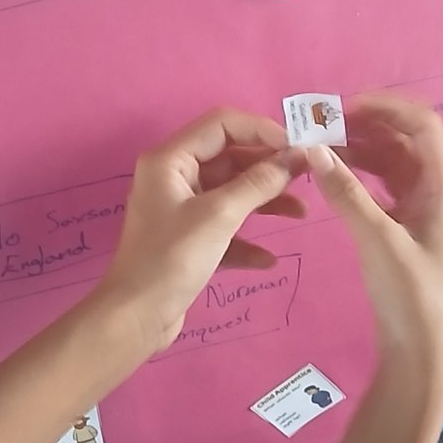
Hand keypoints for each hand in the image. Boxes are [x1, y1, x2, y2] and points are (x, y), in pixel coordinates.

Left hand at [102, 107, 305, 348]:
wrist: (135, 318)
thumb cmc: (172, 259)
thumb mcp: (220, 216)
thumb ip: (260, 182)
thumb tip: (297, 156)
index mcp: (171, 159)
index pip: (223, 124)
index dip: (263, 130)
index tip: (298, 148)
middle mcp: (174, 177)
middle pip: (230, 157)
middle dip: (269, 167)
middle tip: (307, 176)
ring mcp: (181, 209)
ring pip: (231, 192)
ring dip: (265, 200)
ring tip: (301, 213)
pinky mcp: (188, 239)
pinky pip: (225, 227)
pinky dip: (247, 239)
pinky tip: (268, 259)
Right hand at [306, 95, 442, 365]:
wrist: (420, 348)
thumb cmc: (410, 294)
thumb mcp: (377, 241)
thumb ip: (346, 193)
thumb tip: (314, 149)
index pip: (423, 125)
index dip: (387, 108)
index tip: (344, 108)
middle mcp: (436, 188)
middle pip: (405, 138)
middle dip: (366, 126)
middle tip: (322, 128)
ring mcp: (421, 206)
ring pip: (391, 160)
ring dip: (360, 148)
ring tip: (320, 148)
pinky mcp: (405, 223)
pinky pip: (383, 183)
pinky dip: (359, 173)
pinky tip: (332, 175)